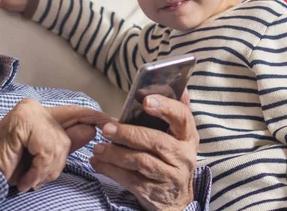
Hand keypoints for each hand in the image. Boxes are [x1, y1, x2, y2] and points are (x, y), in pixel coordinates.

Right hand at [0, 99, 110, 191]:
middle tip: (36, 177)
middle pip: (69, 138)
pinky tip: (23, 179)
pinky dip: (37, 171)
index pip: (76, 112)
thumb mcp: (41, 157)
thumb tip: (92, 130)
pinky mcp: (23, 122)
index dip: (95, 118)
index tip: (112, 122)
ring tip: (27, 179)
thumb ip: (65, 143)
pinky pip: (46, 150)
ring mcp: (29, 112)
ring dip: (45, 171)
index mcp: (41, 112)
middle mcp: (35, 107)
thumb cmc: (6, 167)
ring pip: (59, 146)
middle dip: (56, 164)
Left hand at [90, 93, 198, 210]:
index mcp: (188, 137)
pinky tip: (98, 162)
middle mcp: (183, 156)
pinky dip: (111, 170)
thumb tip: (180, 86)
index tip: (146, 101)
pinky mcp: (153, 191)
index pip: (182, 118)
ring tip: (98, 147)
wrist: (177, 199)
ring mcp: (169, 176)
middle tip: (107, 128)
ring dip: (115, 153)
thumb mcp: (180, 137)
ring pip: (140, 161)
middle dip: (129, 133)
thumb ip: (177, 113)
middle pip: (155, 141)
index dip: (165, 107)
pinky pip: (130, 179)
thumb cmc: (173, 159)